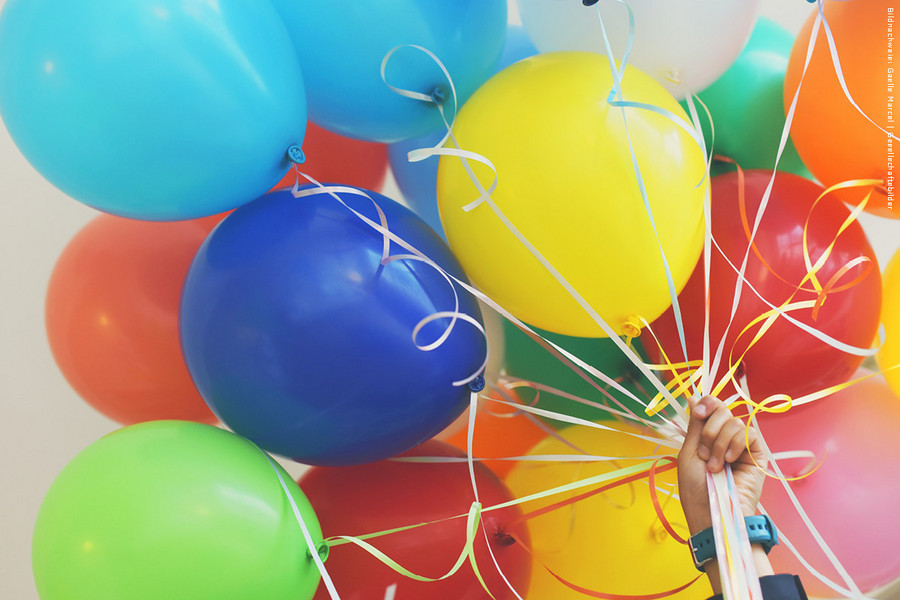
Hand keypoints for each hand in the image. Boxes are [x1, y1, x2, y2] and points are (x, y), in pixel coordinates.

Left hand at [677, 396, 766, 535]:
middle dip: (709, 429)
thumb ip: (695, 425)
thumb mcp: (689, 453)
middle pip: (723, 410)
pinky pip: (749, 433)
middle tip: (703, 453)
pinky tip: (730, 461)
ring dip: (718, 443)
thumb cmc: (696, 489)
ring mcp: (742, 446)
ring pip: (734, 421)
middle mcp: (725, 438)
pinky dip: (735, 444)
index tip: (698, 412)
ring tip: (715, 466)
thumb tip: (694, 397)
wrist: (713, 513)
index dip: (707, 403)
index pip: (712, 407)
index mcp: (708, 436)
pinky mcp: (757, 455)